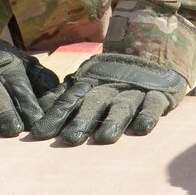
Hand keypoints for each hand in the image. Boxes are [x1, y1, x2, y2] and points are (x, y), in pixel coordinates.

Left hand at [32, 52, 186, 144]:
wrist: (154, 55)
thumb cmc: (114, 80)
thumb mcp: (89, 84)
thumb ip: (65, 98)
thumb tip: (37, 112)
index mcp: (91, 86)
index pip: (70, 101)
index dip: (56, 116)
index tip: (40, 133)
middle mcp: (110, 88)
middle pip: (94, 103)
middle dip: (83, 119)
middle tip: (71, 138)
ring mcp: (134, 91)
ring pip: (122, 106)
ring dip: (113, 120)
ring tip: (105, 137)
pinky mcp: (158, 95)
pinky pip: (152, 105)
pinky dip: (148, 115)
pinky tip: (142, 128)